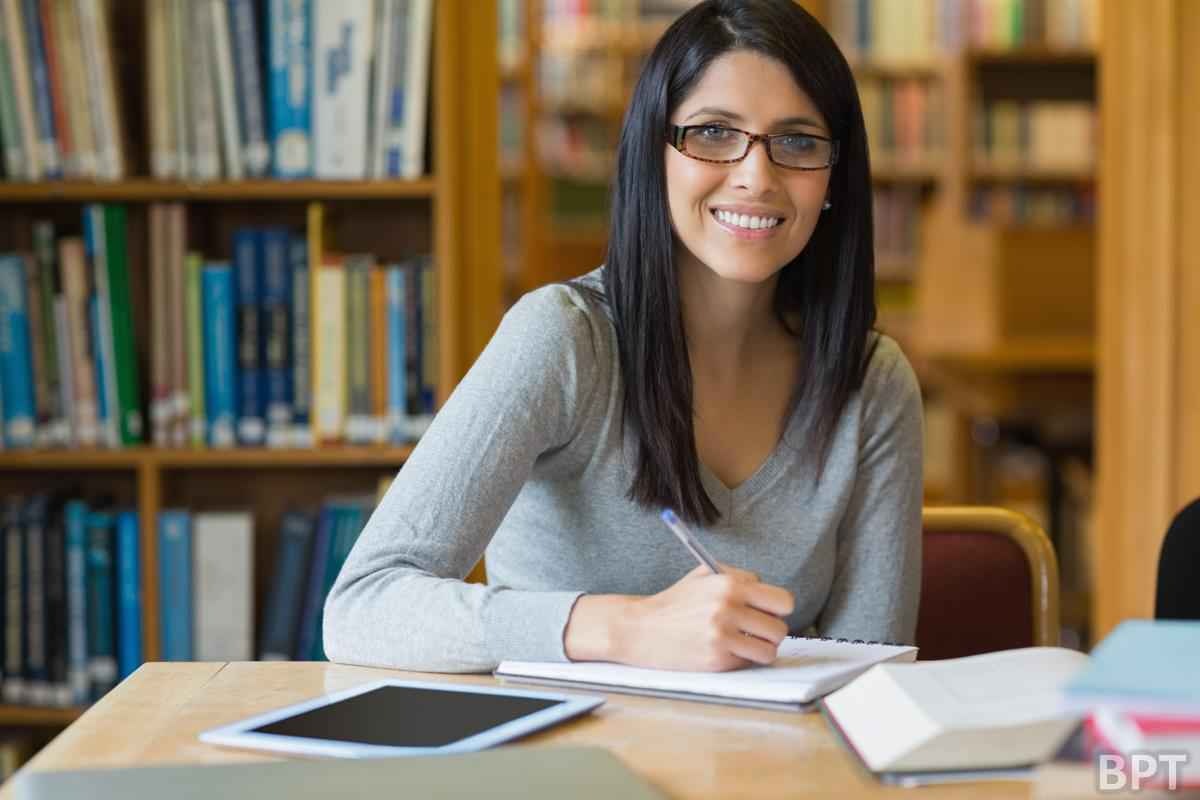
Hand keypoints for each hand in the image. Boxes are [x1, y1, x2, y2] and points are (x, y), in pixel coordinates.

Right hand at [614, 563, 793, 671]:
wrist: (641, 628)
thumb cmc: (675, 602)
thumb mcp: (704, 575)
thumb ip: (738, 578)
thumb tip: (769, 594)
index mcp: (729, 583)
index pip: (782, 601)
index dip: (777, 608)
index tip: (768, 612)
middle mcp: (728, 608)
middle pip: (779, 628)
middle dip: (770, 630)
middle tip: (755, 630)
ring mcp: (722, 636)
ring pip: (769, 650)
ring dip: (760, 649)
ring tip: (744, 643)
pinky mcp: (716, 659)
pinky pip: (748, 663)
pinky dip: (742, 659)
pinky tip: (725, 651)